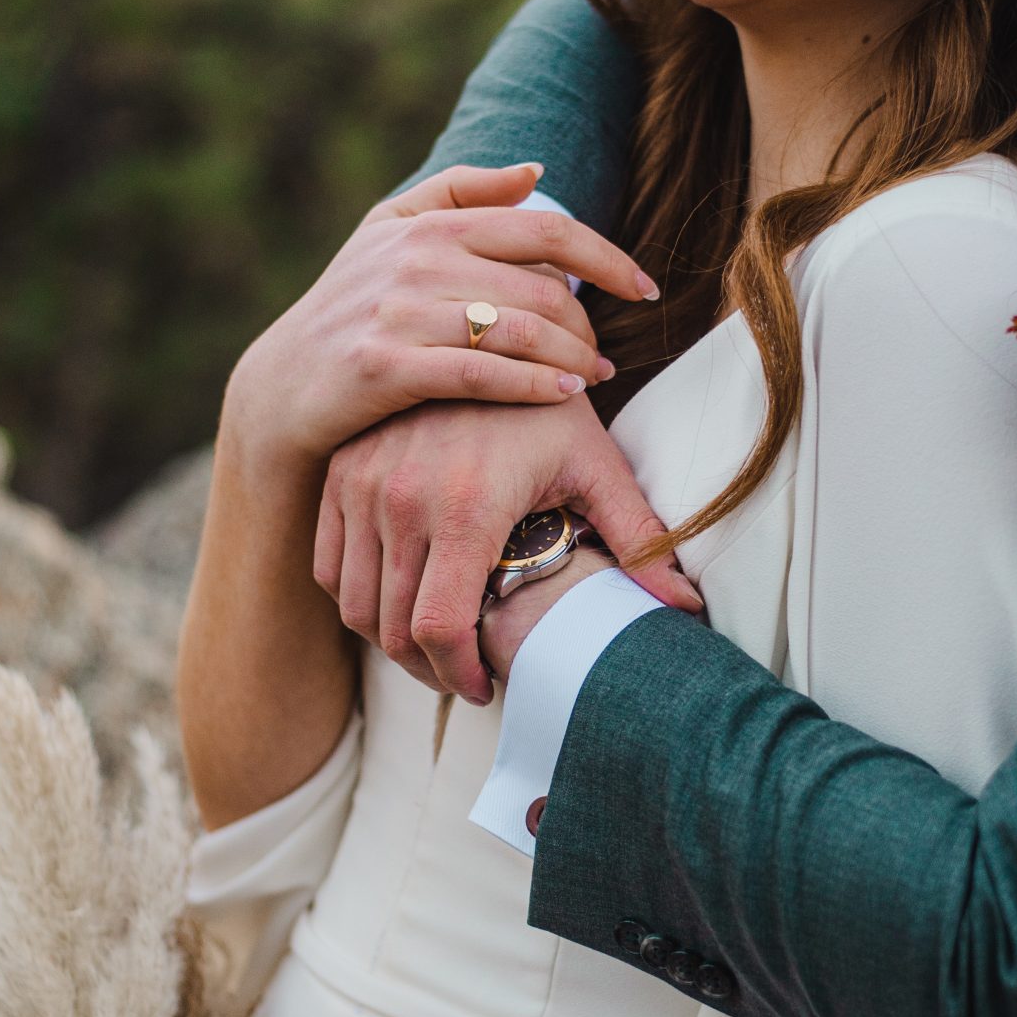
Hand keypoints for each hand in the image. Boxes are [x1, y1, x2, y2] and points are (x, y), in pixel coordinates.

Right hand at [223, 163, 660, 471]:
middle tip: (607, 356)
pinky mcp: (385, 366)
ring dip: (574, 360)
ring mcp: (398, 312)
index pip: (546, 231)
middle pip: (544, 289)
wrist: (283, 384)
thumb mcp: (390, 231)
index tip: (647, 290)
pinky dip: (534, 386)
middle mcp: (416, 260)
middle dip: (590, 327)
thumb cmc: (350, 306)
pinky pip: (482, 375)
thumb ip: (459, 193)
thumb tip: (535, 173)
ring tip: (595, 378)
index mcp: (430, 225)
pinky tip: (565, 397)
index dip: (610, 259)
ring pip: (520, 331)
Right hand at [317, 393, 699, 701]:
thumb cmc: (551, 405)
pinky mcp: (339, 474)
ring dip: (391, 642)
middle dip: (431, 670)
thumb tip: (687, 606)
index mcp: (466, 507)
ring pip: (355, 605)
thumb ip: (639, 538)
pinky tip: (397, 603)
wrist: (487, 330)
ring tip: (435, 648)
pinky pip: (329, 565)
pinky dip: (356, 598)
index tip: (486, 687)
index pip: (441, 631)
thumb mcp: (597, 465)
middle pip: (394, 630)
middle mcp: (402, 499)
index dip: (461, 676)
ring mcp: (361, 485)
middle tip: (465, 679)